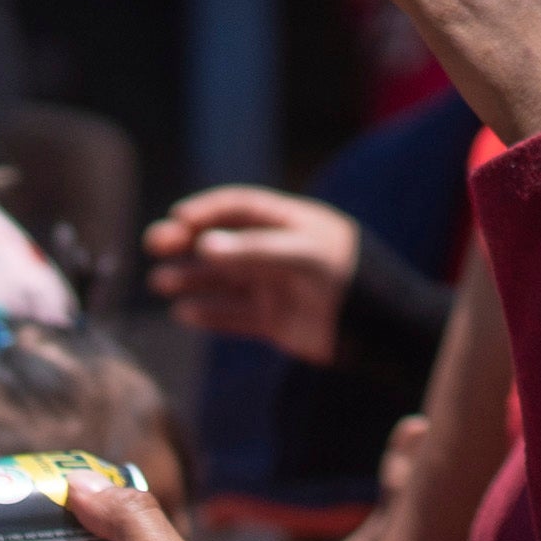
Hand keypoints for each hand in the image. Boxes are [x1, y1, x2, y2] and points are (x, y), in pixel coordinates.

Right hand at [145, 188, 357, 362]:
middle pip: (225, 241)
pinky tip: (183, 312)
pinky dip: (209, 313)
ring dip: (192, 278)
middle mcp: (279, 251)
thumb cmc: (351, 279)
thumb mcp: (305, 256)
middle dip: (188, 242)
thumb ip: (255, 250)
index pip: (240, 207)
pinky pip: (234, 315)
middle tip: (155, 244)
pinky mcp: (275, 321)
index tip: (177, 219)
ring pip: (224, 280)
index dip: (207, 211)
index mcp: (292, 223)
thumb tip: (203, 246)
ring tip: (160, 282)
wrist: (385, 332)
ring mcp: (276, 286)